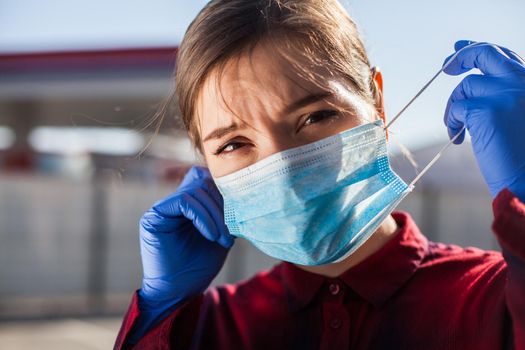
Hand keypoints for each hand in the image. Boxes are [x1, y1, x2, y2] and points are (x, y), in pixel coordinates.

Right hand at [136, 166, 233, 332]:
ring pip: (195, 191)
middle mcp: (174, 202)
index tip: (238, 215)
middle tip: (232, 232)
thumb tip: (242, 192)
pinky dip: (202, 217)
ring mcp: (162, 208)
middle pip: (203, 182)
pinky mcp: (154, 216)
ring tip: (224, 238)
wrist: (179, 292)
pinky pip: (183, 201)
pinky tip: (211, 235)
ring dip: (215, 215)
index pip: (207, 179)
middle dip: (223, 205)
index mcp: (189, 204)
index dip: (225, 192)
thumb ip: (225, 212)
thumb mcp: (220, 234)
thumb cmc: (199, 266)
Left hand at [443, 40, 524, 200]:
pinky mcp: (486, 110)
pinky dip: (451, 122)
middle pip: (486, 54)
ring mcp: (505, 93)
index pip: (505, 57)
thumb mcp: (518, 115)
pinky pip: (456, 108)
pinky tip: (457, 138)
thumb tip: (476, 82)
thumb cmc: (521, 156)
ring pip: (466, 87)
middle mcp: (523, 82)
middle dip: (462, 56)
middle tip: (446, 67)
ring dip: (454, 107)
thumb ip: (504, 95)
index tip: (460, 50)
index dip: (480, 50)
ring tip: (457, 129)